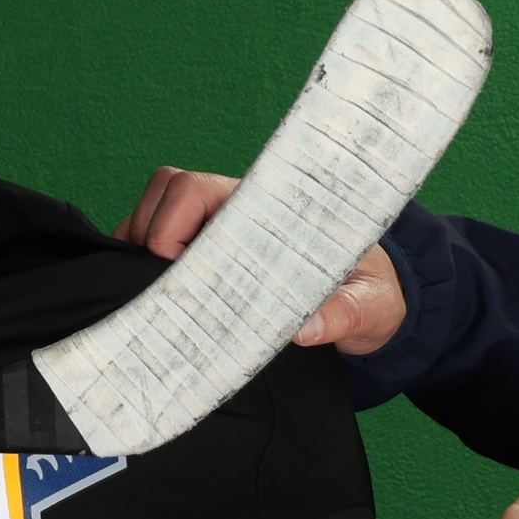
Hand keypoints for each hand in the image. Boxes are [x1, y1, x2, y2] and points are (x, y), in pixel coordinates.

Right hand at [112, 166, 408, 356]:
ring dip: (141, 246)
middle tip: (154, 287)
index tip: (169, 262)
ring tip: (147, 294)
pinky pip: (163, 243)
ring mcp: (222, 229)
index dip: (174, 219)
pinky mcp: (212, 254)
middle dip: (148, 231)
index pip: (202, 189)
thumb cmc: (370, 291)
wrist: (377, 302)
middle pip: (171, 193)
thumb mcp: (370, 305)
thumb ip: (346, 313)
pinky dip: (145, 264)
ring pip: (159, 212)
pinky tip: (152, 299)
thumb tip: (307, 329)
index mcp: (271, 207)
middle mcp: (240, 210)